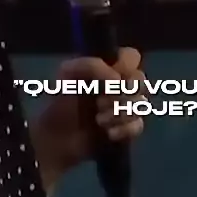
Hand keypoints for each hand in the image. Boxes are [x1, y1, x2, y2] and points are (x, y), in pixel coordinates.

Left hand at [31, 48, 144, 191]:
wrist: (55, 139)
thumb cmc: (60, 103)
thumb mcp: (68, 74)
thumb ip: (92, 66)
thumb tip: (118, 79)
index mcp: (108, 68)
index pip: (132, 57)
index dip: (128, 65)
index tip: (114, 76)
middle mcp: (121, 85)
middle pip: (141, 81)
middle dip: (122, 94)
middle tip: (99, 102)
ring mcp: (126, 108)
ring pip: (141, 104)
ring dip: (118, 114)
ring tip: (98, 120)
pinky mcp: (127, 129)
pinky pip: (138, 125)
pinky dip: (124, 129)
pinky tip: (108, 133)